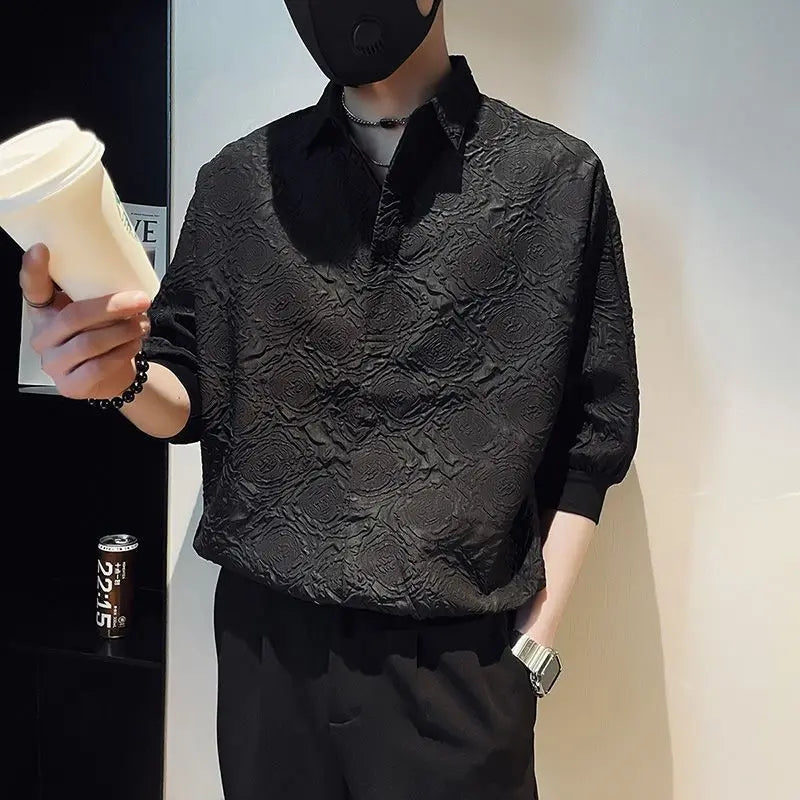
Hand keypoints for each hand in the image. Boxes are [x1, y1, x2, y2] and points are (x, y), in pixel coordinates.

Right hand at [20, 243, 151, 399]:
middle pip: (73, 317)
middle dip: (112, 307)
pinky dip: (122, 352)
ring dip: (122, 331)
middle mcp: (42, 337)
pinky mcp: (71, 385)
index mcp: (45, 312)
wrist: (113, 377)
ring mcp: (54, 363)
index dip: (33, 270)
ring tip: (142, 324)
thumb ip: (98, 294)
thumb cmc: (102, 336)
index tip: (42, 249)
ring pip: (89, 343)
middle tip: (140, 301)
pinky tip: (134, 344)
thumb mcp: (96, 312)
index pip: (32, 289)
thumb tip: (125, 269)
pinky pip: (98, 367)